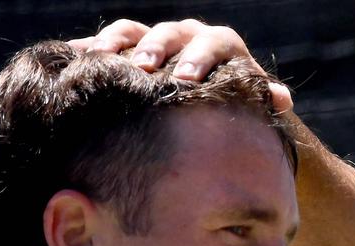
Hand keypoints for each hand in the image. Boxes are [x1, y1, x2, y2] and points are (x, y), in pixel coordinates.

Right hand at [68, 19, 292, 112]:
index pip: (212, 44)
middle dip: (156, 51)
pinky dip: (88, 49)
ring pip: (132, 32)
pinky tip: (72, 59)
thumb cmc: (237, 103)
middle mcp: (186, 36)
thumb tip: (282, 98)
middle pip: (168, 34)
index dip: (199, 60)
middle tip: (144, 70)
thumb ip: (265, 97)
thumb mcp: (253, 99)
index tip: (186, 80)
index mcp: (220, 44)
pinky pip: (105, 43)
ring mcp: (154, 39)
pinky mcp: (127, 49)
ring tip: (101, 61)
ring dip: (116, 45)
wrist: (214, 99)